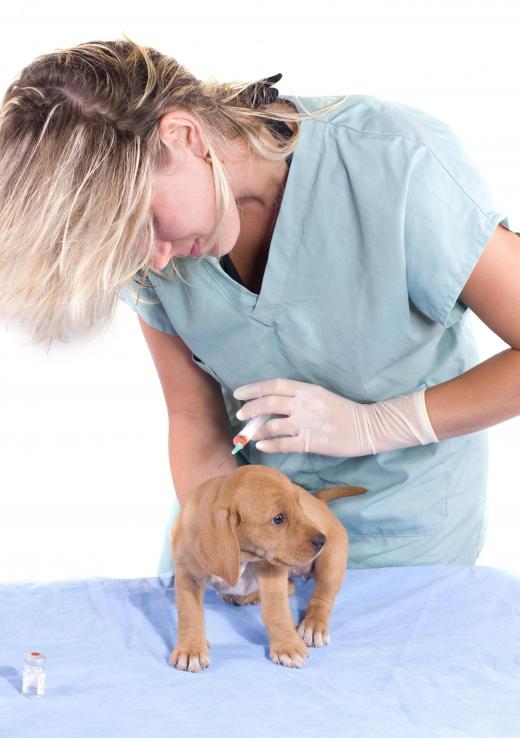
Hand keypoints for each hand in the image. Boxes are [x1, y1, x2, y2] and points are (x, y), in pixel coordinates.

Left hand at [233, 378, 438, 456]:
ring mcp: (307, 424)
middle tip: (240, 415)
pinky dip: (269, 445)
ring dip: (256, 430)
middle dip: (250, 409)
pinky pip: (284, 444)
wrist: (366, 427)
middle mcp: (304, 404)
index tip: (239, 393)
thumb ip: (298, 398)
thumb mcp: (320, 396)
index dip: (253, 389)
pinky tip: (262, 447)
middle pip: (268, 403)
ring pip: (272, 425)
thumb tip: (272, 403)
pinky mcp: (311, 442)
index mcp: (307, 390)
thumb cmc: (343, 411)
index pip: (274, 386)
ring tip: (249, 435)